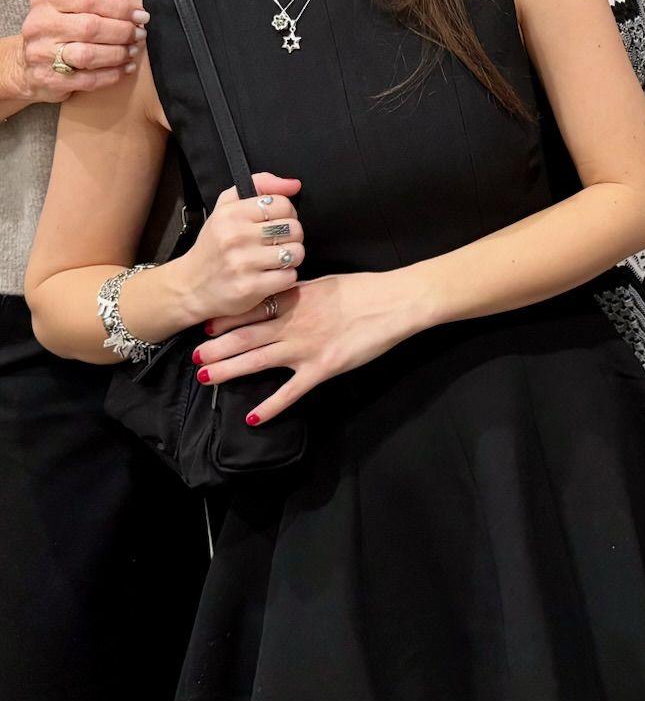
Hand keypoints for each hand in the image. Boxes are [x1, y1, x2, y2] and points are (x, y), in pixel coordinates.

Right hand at [12, 0, 146, 102]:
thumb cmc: (62, 21)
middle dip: (123, 31)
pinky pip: (87, 80)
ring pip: (88, 55)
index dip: (121, 7)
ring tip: (134, 50)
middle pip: (90, 27)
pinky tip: (126, 68)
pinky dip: (112, 74)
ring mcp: (40, 53)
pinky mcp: (47, 79)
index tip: (141, 15)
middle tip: (141, 34)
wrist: (29, 61)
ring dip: (118, 53)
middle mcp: (39, 24)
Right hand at [174, 174, 304, 321]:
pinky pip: (290, 276)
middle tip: (275, 244)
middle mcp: (236, 236)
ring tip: (274, 260)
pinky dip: (285, 277)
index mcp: (231, 214)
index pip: (283, 204)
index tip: (276, 223)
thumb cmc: (214, 245)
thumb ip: (261, 185)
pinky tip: (270, 276)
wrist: (190, 287)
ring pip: (295, 252)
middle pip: (293, 228)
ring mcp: (243, 263)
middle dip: (290, 237)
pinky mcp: (250, 287)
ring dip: (290, 258)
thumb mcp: (227, 206)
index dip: (287, 214)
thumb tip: (294, 184)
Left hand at [194, 271, 416, 423]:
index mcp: (294, 300)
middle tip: (194, 357)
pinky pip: (291, 391)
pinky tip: (252, 417)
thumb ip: (297, 293)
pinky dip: (270, 406)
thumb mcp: (325, 283)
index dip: (225, 319)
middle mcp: (293, 324)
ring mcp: (305, 347)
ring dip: (230, 371)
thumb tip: (276, 295)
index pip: (251, 310)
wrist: (394, 302)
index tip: (205, 324)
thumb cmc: (364, 289)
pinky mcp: (322, 368)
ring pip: (258, 361)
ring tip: (207, 378)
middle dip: (216, 347)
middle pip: (245, 337)